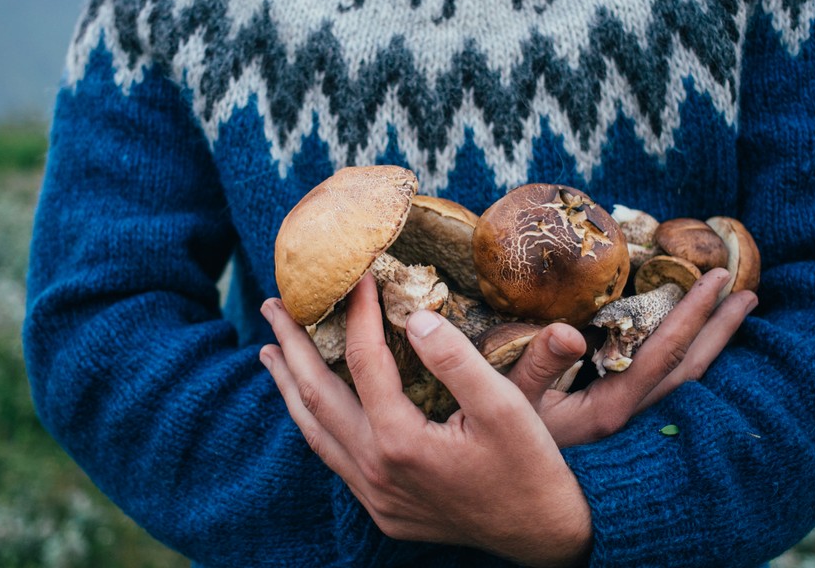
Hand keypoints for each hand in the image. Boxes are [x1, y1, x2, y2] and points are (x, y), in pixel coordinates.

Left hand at [259, 276, 591, 567]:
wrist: (543, 537)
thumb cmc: (530, 468)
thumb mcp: (506, 407)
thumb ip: (456, 360)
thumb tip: (413, 317)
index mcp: (400, 441)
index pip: (364, 360)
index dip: (359, 312)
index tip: (357, 276)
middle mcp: (375, 470)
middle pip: (316, 395)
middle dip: (292, 346)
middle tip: (272, 305)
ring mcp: (374, 495)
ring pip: (315, 432)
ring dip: (290, 387)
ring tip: (271, 352)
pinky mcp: (382, 509)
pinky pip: (334, 457)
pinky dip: (315, 422)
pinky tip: (313, 405)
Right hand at [507, 268, 757, 446]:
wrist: (511, 497)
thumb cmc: (501, 442)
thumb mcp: (509, 401)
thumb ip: (537, 364)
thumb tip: (568, 330)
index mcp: (610, 409)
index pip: (663, 354)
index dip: (692, 314)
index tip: (717, 279)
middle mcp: (630, 421)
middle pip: (689, 369)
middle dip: (719, 328)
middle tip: (748, 292)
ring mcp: (629, 427)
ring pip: (685, 383)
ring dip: (712, 345)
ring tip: (733, 314)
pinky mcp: (622, 429)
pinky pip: (669, 391)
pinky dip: (689, 365)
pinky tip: (694, 351)